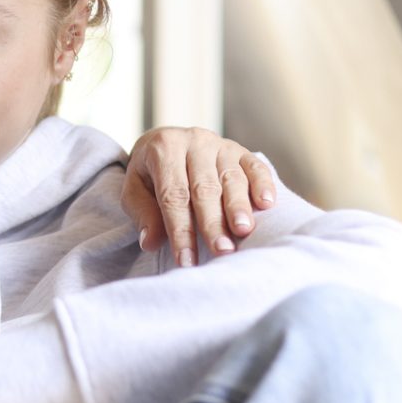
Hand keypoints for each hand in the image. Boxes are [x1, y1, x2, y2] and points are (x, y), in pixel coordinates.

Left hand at [123, 127, 276, 266]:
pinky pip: (255, 165)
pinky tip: (267, 204)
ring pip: (232, 178)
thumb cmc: (150, 174)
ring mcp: (220, 144)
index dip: (180, 230)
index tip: (186, 260)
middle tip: (221, 251)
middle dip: (213, 223)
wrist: (165, 142)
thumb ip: (143, 213)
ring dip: (239, 206)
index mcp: (164, 149)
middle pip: (205, 188)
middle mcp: (194, 142)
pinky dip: (263, 184)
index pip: (173, 195)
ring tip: (243, 231)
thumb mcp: (135, 189)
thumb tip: (151, 242)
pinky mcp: (241, 150)